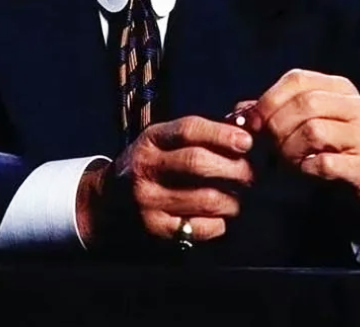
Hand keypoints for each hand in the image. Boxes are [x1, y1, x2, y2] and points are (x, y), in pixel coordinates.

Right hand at [77, 116, 253, 247]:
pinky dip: (219, 223)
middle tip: (251, 174)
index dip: (221, 134)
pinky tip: (221, 217)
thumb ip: (197, 135)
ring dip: (232, 199)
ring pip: (204, 199)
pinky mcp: (154, 229)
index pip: (189, 130)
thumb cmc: (150, 163)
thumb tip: (242, 131)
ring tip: (240, 197)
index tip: (247, 142)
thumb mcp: (162, 140)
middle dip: (234, 168)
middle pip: (198, 163)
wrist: (108, 200)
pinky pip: (198, 228)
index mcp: (151, 139)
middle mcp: (146, 167)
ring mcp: (148, 200)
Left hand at [236, 69, 359, 225]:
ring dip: (290, 151)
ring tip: (291, 161)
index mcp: (340, 88)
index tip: (251, 122)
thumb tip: (239, 112)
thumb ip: (278, 112)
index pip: (297, 79)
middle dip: (277, 128)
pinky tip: (308, 172)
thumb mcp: (314, 122)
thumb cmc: (341, 148)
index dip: (268, 99)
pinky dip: (307, 169)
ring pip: (312, 131)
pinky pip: (324, 163)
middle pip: (303, 104)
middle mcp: (356, 105)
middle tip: (272, 148)